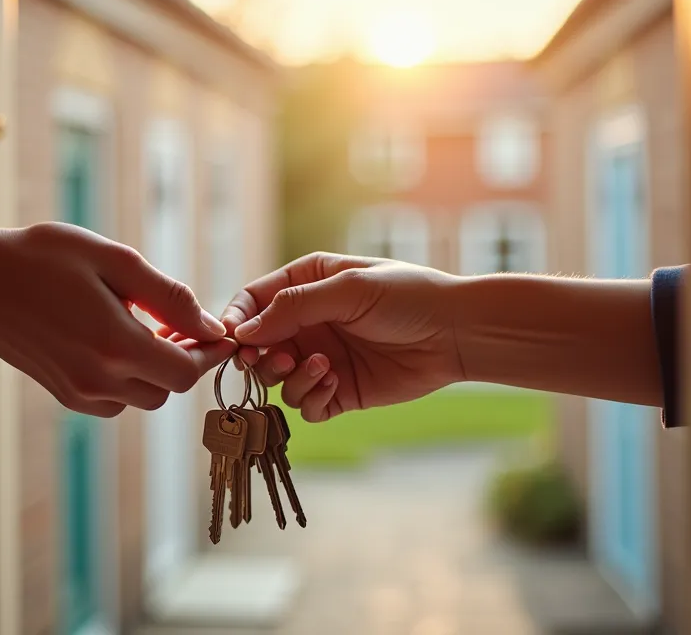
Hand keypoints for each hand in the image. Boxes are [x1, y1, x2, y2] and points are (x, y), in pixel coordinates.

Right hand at [0, 222, 235, 416]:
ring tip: (141, 329)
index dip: (209, 353)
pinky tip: (112, 343)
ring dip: (152, 372)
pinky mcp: (63, 394)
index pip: (186, 372)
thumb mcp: (114, 260)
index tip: (217, 332)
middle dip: (181, 361)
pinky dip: (125, 381)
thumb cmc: (43, 259)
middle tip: (174, 324)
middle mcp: (99, 380)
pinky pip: (112, 401)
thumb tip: (212, 327)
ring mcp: (78, 392)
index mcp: (115, 346)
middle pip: (167, 390)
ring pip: (142, 399)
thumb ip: (169, 298)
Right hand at [220, 253, 464, 421]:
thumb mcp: (348, 289)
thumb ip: (293, 307)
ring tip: (323, 368)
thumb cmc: (408, 297)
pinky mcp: (339, 392)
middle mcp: (308, 323)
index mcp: (305, 285)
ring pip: (277, 379)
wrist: (456, 334)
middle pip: (256, 345)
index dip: (236, 320)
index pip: (252, 301)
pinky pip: (305, 406)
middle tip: (277, 359)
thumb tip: (243, 332)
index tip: (233, 340)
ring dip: (291, 378)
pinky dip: (312, 399)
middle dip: (259, 357)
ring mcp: (321, 358)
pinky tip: (336, 384)